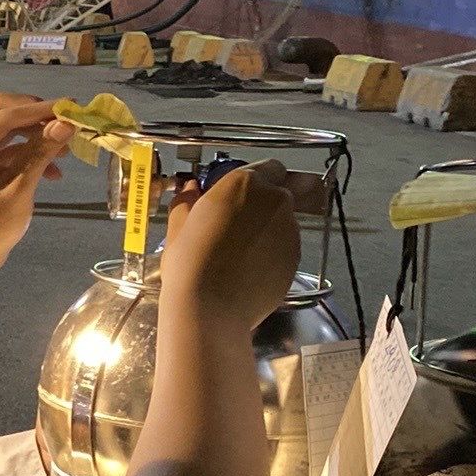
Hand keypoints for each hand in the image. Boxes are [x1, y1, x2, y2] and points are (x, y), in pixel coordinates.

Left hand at [0, 92, 74, 277]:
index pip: (4, 114)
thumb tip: (67, 124)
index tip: (72, 107)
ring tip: (65, 151)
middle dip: (36, 116)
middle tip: (66, 124)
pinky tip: (53, 171)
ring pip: (6, 129)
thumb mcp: (19, 189)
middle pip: (1, 111)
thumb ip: (41, 153)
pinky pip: (4, 149)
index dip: (40, 109)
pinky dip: (28, 154)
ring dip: (35, 136)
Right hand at [159, 160, 300, 334]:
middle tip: (240, 224)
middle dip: (265, 204)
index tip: (243, 193)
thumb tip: (189, 189)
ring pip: (284, 222)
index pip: (269, 166)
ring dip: (269, 230)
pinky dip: (273, 254)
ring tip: (242, 253)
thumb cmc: (190, 263)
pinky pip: (286, 248)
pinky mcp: (297, 259)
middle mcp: (275, 200)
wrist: (210, 308)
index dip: (258, 179)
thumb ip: (189, 201)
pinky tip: (250, 270)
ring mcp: (291, 231)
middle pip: (280, 193)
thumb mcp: (179, 226)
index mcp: (245, 183)